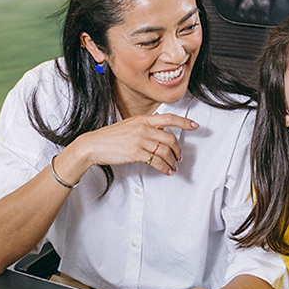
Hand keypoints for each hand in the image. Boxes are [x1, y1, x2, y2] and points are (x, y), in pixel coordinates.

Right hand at [69, 113, 194, 176]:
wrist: (93, 145)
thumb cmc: (110, 136)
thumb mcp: (129, 125)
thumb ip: (144, 126)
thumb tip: (159, 132)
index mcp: (142, 119)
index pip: (169, 118)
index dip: (184, 122)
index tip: (195, 126)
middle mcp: (143, 128)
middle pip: (170, 138)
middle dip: (178, 149)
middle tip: (179, 156)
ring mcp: (140, 140)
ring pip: (165, 151)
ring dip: (173, 160)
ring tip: (173, 166)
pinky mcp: (136, 153)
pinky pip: (157, 161)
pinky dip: (165, 167)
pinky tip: (167, 171)